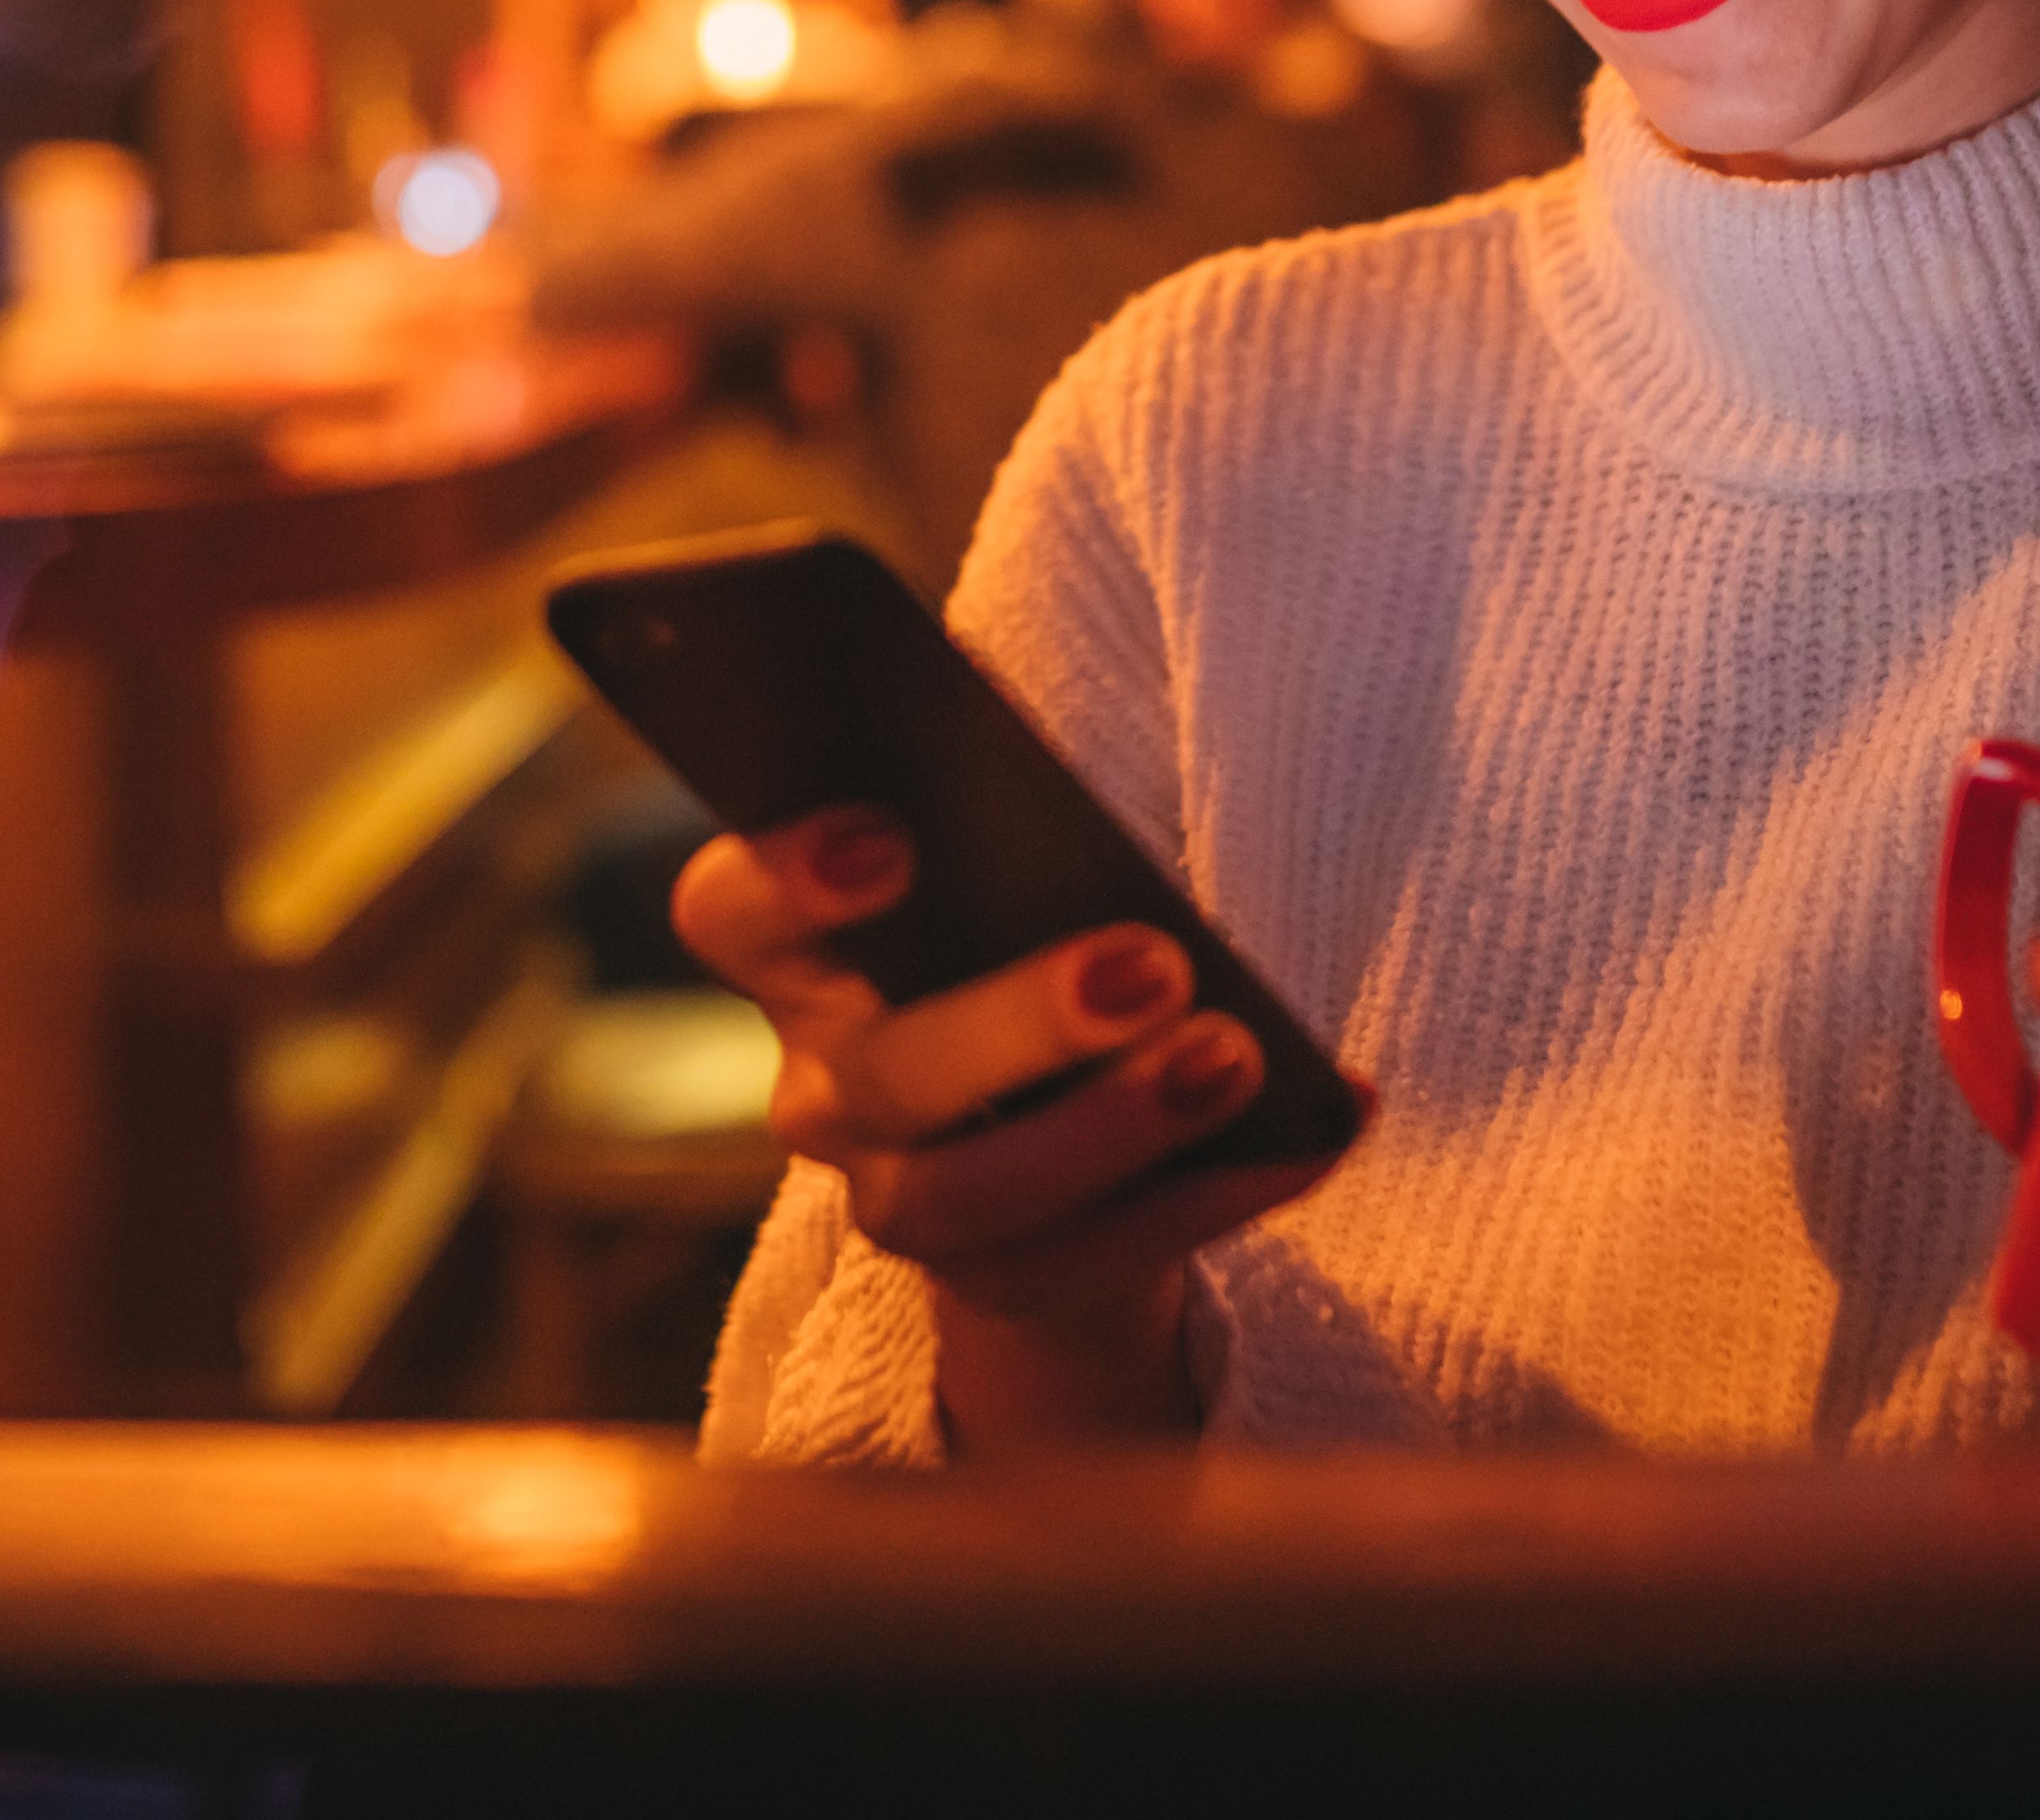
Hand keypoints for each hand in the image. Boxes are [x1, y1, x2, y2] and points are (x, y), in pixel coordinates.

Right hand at [675, 811, 1351, 1448]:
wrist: (1052, 1122)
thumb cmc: (1027, 931)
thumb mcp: (1002, 864)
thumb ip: (996, 812)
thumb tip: (1044, 754)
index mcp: (796, 959)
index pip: (730, 912)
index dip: (789, 878)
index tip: (894, 838)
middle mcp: (824, 1094)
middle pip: (885, 1073)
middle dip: (1017, 1022)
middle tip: (1146, 964)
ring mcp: (903, 1204)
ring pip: (974, 1195)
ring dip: (1116, 1126)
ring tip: (1234, 1061)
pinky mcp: (1008, 1285)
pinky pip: (1103, 1259)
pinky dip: (1217, 1190)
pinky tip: (1309, 1131)